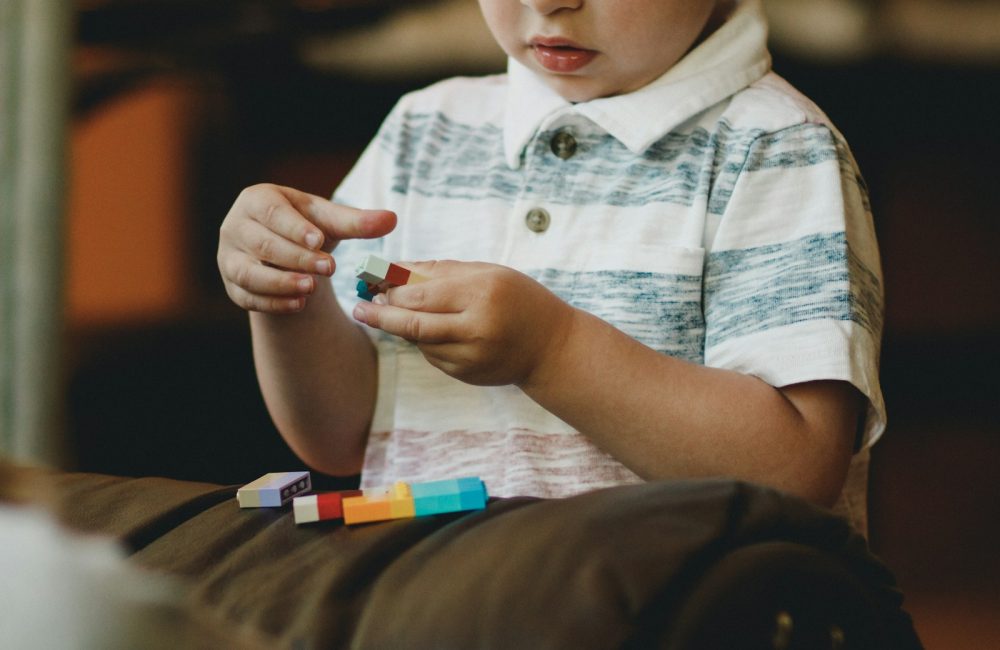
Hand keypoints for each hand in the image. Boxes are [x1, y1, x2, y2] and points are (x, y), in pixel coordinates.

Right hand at [217, 184, 395, 312]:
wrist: (284, 252)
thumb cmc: (307, 228)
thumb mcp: (330, 222)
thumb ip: (358, 222)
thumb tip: (392, 219)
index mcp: (257, 200)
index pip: (272, 213)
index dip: (294, 227)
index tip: (319, 240)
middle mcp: (235, 227)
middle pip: (262, 244)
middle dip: (296, 257)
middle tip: (327, 268)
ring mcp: (228, 258)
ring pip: (248, 273)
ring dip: (280, 283)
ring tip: (310, 289)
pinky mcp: (232, 286)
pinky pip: (247, 297)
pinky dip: (273, 303)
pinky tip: (298, 305)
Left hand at [351, 261, 576, 386]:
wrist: (551, 347)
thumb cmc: (518, 299)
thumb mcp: (487, 273)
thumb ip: (440, 270)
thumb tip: (394, 269)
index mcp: (482, 294)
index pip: (421, 294)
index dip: (391, 289)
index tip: (372, 282)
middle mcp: (476, 328)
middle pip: (412, 324)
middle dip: (381, 315)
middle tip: (361, 307)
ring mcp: (471, 356)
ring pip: (419, 342)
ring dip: (402, 327)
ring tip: (392, 313)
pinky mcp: (467, 375)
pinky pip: (432, 356)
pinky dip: (424, 342)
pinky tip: (431, 330)